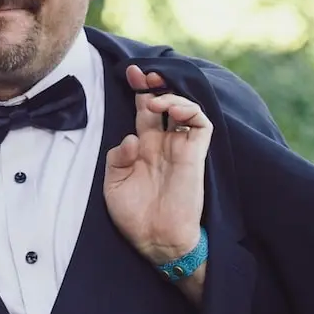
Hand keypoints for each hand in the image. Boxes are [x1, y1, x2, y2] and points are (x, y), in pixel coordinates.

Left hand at [104, 63, 210, 265]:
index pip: (142, 109)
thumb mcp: (113, 185)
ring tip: (155, 100)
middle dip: (153, 83)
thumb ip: (117, 157)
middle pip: (162, 102)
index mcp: (142, 147)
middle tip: (141, 74)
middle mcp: (162, 143)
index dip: (138, 90)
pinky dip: (190, 110)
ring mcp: (180, 147)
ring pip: (184, 108)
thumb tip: (130, 137)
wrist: (155, 241)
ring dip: (170, 96)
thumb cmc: (133, 217)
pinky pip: (200, 124)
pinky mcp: (195, 154)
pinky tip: (172, 110)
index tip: (128, 73)